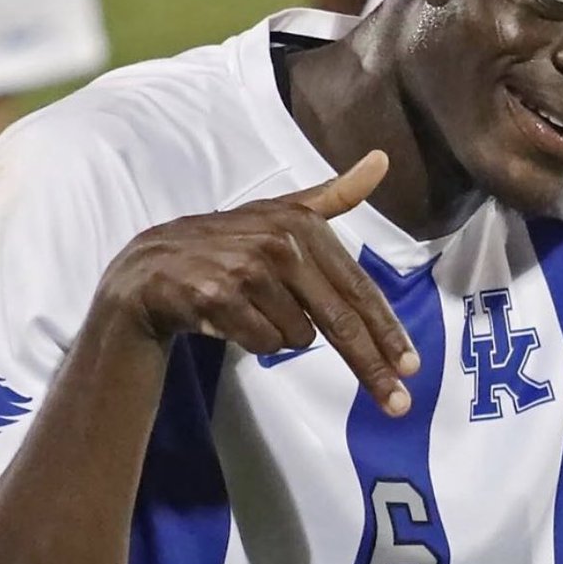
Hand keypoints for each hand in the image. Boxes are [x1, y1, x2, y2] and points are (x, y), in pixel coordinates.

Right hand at [96, 151, 419, 417]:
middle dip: (371, 366)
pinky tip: (229, 319)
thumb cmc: (225, 247)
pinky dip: (251, 340)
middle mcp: (277, 242)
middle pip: (340, 321)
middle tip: (397, 403)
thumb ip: (332, 195)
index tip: (412, 368)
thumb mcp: (278, 215)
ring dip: (278, 334)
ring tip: (250, 311)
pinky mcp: (215, 296)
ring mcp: (245, 269)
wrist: (150, 269)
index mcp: (301, 224)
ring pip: (296, 337)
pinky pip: (261, 342)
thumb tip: (381, 160)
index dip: (389, 333)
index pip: (357, 289)